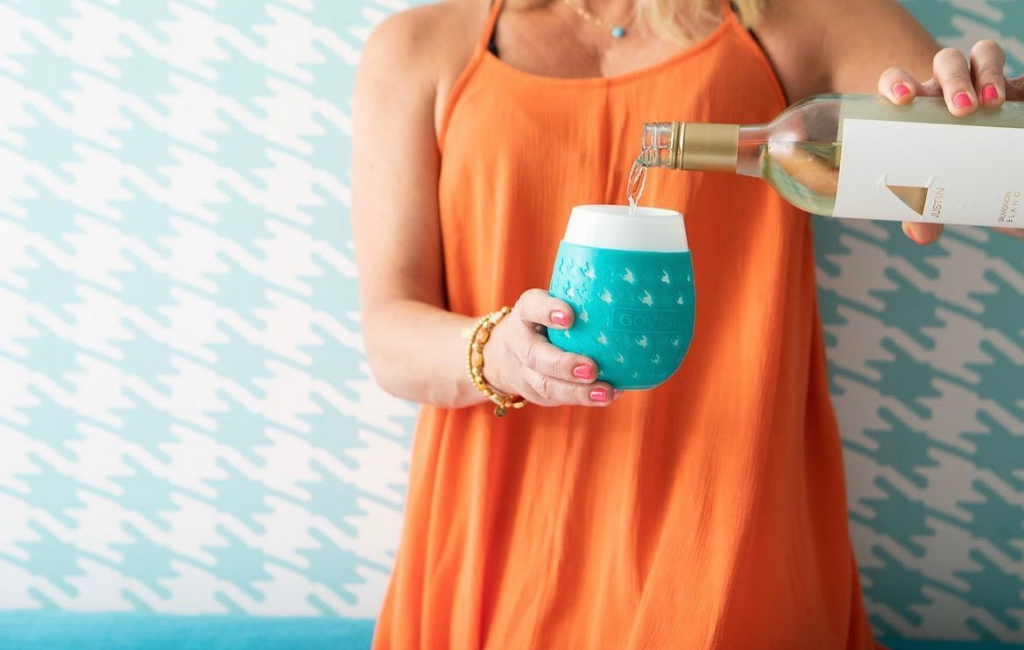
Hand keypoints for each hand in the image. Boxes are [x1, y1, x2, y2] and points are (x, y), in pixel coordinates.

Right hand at [483, 289, 618, 406]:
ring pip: (547, 385)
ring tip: (606, 392)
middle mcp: (521, 343)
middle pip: (536, 356)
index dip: (548, 311)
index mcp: (525, 314)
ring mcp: (525, 372)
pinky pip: (559, 398)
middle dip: (563, 365)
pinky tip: (610, 394)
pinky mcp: (536, 393)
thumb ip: (576, 301)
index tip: (568, 316)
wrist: (501, 357)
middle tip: (591, 368)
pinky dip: (585, 398)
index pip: (532, 307)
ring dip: (578, 392)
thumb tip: (629, 291)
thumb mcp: (547, 305)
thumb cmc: (541, 323)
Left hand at [878, 40, 1023, 243]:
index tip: (903, 100)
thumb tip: (919, 233)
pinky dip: (1022, 82)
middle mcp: (947, 90)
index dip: (896, 81)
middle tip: (963, 110)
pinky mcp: (1016, 91)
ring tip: (992, 103)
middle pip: (945, 63)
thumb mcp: (933, 194)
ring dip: (987, 72)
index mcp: (915, 107)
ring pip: (983, 55)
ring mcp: (984, 84)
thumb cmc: (946, 177)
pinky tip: (1022, 98)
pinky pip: (1021, 77)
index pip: (897, 81)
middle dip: (953, 80)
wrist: (986, 174)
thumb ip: (922, 213)